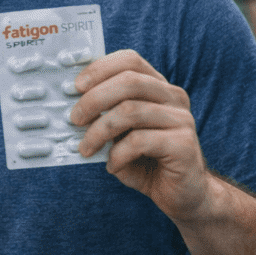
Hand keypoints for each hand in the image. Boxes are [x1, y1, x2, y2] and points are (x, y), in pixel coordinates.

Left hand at [71, 49, 211, 221]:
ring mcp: (182, 119)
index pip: (130, 60)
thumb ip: (104, 116)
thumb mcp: (120, 133)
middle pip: (128, 81)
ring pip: (131, 111)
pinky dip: (117, 154)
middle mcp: (173, 97)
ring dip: (99, 131)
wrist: (183, 194)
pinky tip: (112, 165)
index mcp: (157, 87)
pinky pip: (140, 141)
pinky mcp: (184, 144)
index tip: (75, 86)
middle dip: (94, 99)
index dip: (99, 68)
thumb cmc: (146, 160)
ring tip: (86, 148)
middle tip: (74, 119)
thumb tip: (71, 109)